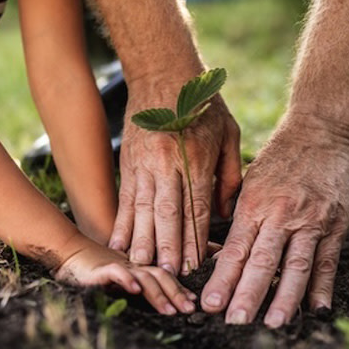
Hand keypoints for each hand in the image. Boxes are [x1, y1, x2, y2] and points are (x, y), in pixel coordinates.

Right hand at [54, 235, 196, 314]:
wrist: (68, 252)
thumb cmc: (93, 269)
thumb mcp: (119, 278)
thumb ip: (135, 285)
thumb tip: (148, 299)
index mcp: (138, 268)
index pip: (164, 275)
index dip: (179, 288)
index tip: (193, 303)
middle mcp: (132, 265)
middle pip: (160, 275)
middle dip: (177, 293)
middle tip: (189, 310)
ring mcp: (118, 266)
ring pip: (144, 276)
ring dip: (159, 294)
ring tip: (170, 310)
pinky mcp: (101, 269)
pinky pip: (117, 273)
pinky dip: (127, 280)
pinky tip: (135, 290)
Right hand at [109, 94, 240, 275]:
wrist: (163, 73)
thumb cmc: (203, 104)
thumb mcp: (229, 133)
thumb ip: (230, 174)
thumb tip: (226, 212)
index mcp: (197, 158)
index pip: (197, 206)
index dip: (195, 238)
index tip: (194, 264)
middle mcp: (168, 163)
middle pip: (168, 213)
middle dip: (168, 247)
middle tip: (167, 275)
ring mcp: (144, 163)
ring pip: (143, 209)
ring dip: (142, 240)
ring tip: (140, 266)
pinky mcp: (128, 162)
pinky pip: (125, 198)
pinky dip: (122, 222)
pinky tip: (118, 242)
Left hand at [201, 114, 348, 327]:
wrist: (320, 132)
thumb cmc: (277, 158)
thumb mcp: (249, 182)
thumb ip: (238, 216)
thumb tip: (223, 253)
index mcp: (254, 204)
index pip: (235, 249)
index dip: (222, 279)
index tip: (209, 303)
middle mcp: (281, 215)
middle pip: (262, 262)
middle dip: (247, 295)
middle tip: (233, 321)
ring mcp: (311, 221)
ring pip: (295, 266)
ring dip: (284, 298)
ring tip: (272, 323)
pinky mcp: (335, 224)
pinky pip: (327, 260)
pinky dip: (322, 286)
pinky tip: (314, 309)